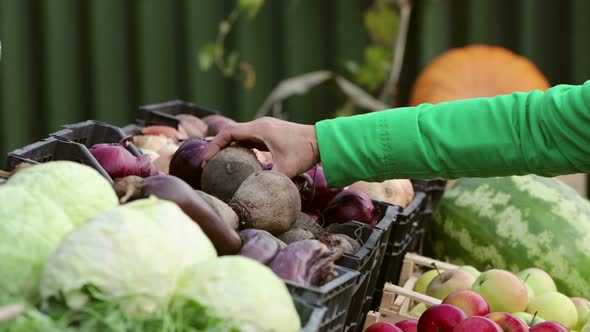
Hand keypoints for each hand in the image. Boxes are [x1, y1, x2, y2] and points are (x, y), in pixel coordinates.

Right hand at [203, 117, 318, 178]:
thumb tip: (256, 196)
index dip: (214, 145)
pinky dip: (240, 147)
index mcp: (260, 129)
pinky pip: (249, 138)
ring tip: (218, 163)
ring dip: (228, 146)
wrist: (322, 140)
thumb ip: (270, 181)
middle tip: (208, 164)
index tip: (206, 160)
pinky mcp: (270, 133)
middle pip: (231, 133)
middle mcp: (260, 125)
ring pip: (239, 135)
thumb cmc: (305, 152)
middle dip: (217, 147)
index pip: (228, 133)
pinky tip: (237, 160)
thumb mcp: (286, 169)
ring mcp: (265, 128)